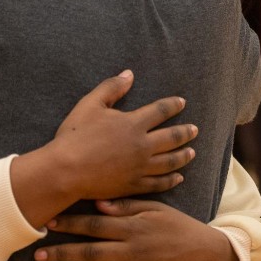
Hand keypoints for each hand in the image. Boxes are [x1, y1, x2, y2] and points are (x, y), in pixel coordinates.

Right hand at [10, 71, 196, 226]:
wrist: (65, 171)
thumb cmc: (74, 136)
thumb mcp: (90, 104)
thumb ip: (111, 88)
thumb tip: (129, 74)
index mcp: (133, 124)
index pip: (161, 111)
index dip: (173, 105)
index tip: (182, 103)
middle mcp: (142, 146)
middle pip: (172, 138)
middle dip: (186, 132)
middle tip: (195, 130)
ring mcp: (140, 168)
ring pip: (170, 162)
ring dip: (183, 156)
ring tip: (192, 152)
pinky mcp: (134, 185)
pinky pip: (158, 183)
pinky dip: (171, 180)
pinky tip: (178, 178)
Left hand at [35, 198, 241, 260]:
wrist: (205, 255)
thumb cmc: (178, 226)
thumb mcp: (156, 209)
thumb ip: (127, 206)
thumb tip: (98, 204)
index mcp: (134, 227)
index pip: (96, 225)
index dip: (71, 224)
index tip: (49, 223)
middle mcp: (132, 250)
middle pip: (90, 252)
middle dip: (62, 252)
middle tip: (37, 252)